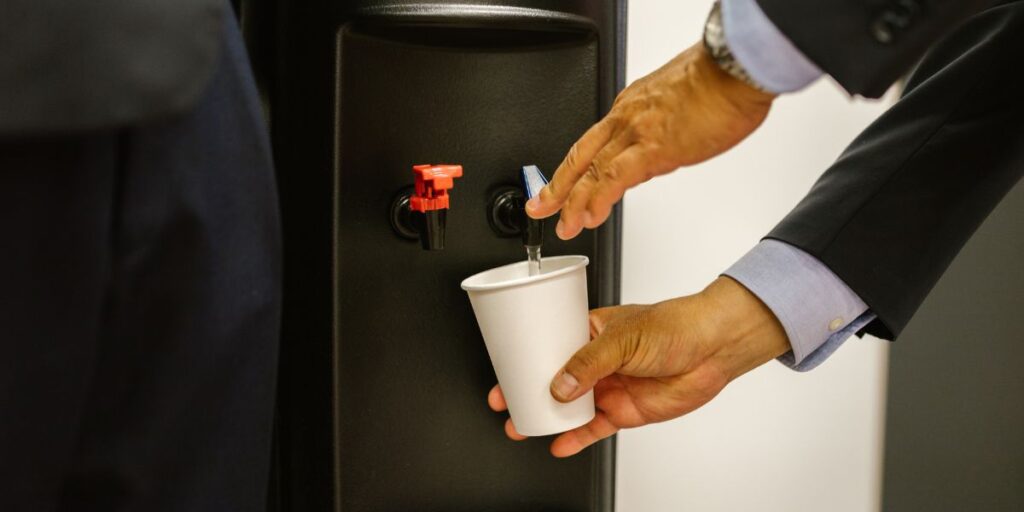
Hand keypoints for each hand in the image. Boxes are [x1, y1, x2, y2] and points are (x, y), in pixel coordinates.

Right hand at [487, 276, 789, 456]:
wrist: (714, 348)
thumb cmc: (676, 325)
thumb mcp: (624, 338)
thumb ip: (589, 363)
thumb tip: (560, 385)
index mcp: (591, 332)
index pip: (549, 345)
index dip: (525, 358)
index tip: (505, 369)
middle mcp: (598, 361)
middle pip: (555, 379)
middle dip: (528, 391)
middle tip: (506, 402)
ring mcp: (610, 386)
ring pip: (570, 406)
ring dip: (547, 417)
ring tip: (523, 426)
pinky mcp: (625, 411)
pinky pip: (594, 427)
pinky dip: (576, 437)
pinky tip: (560, 444)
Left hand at [527, 42, 775, 239]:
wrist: (736, 68)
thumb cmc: (721, 81)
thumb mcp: (682, 102)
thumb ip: (668, 126)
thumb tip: (669, 144)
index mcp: (632, 105)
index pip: (596, 142)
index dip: (580, 167)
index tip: (572, 184)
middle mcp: (627, 117)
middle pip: (582, 155)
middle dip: (558, 185)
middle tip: (542, 207)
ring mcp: (637, 133)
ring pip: (591, 170)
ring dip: (573, 202)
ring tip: (564, 225)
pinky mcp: (653, 149)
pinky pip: (613, 178)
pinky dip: (598, 199)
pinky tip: (591, 216)